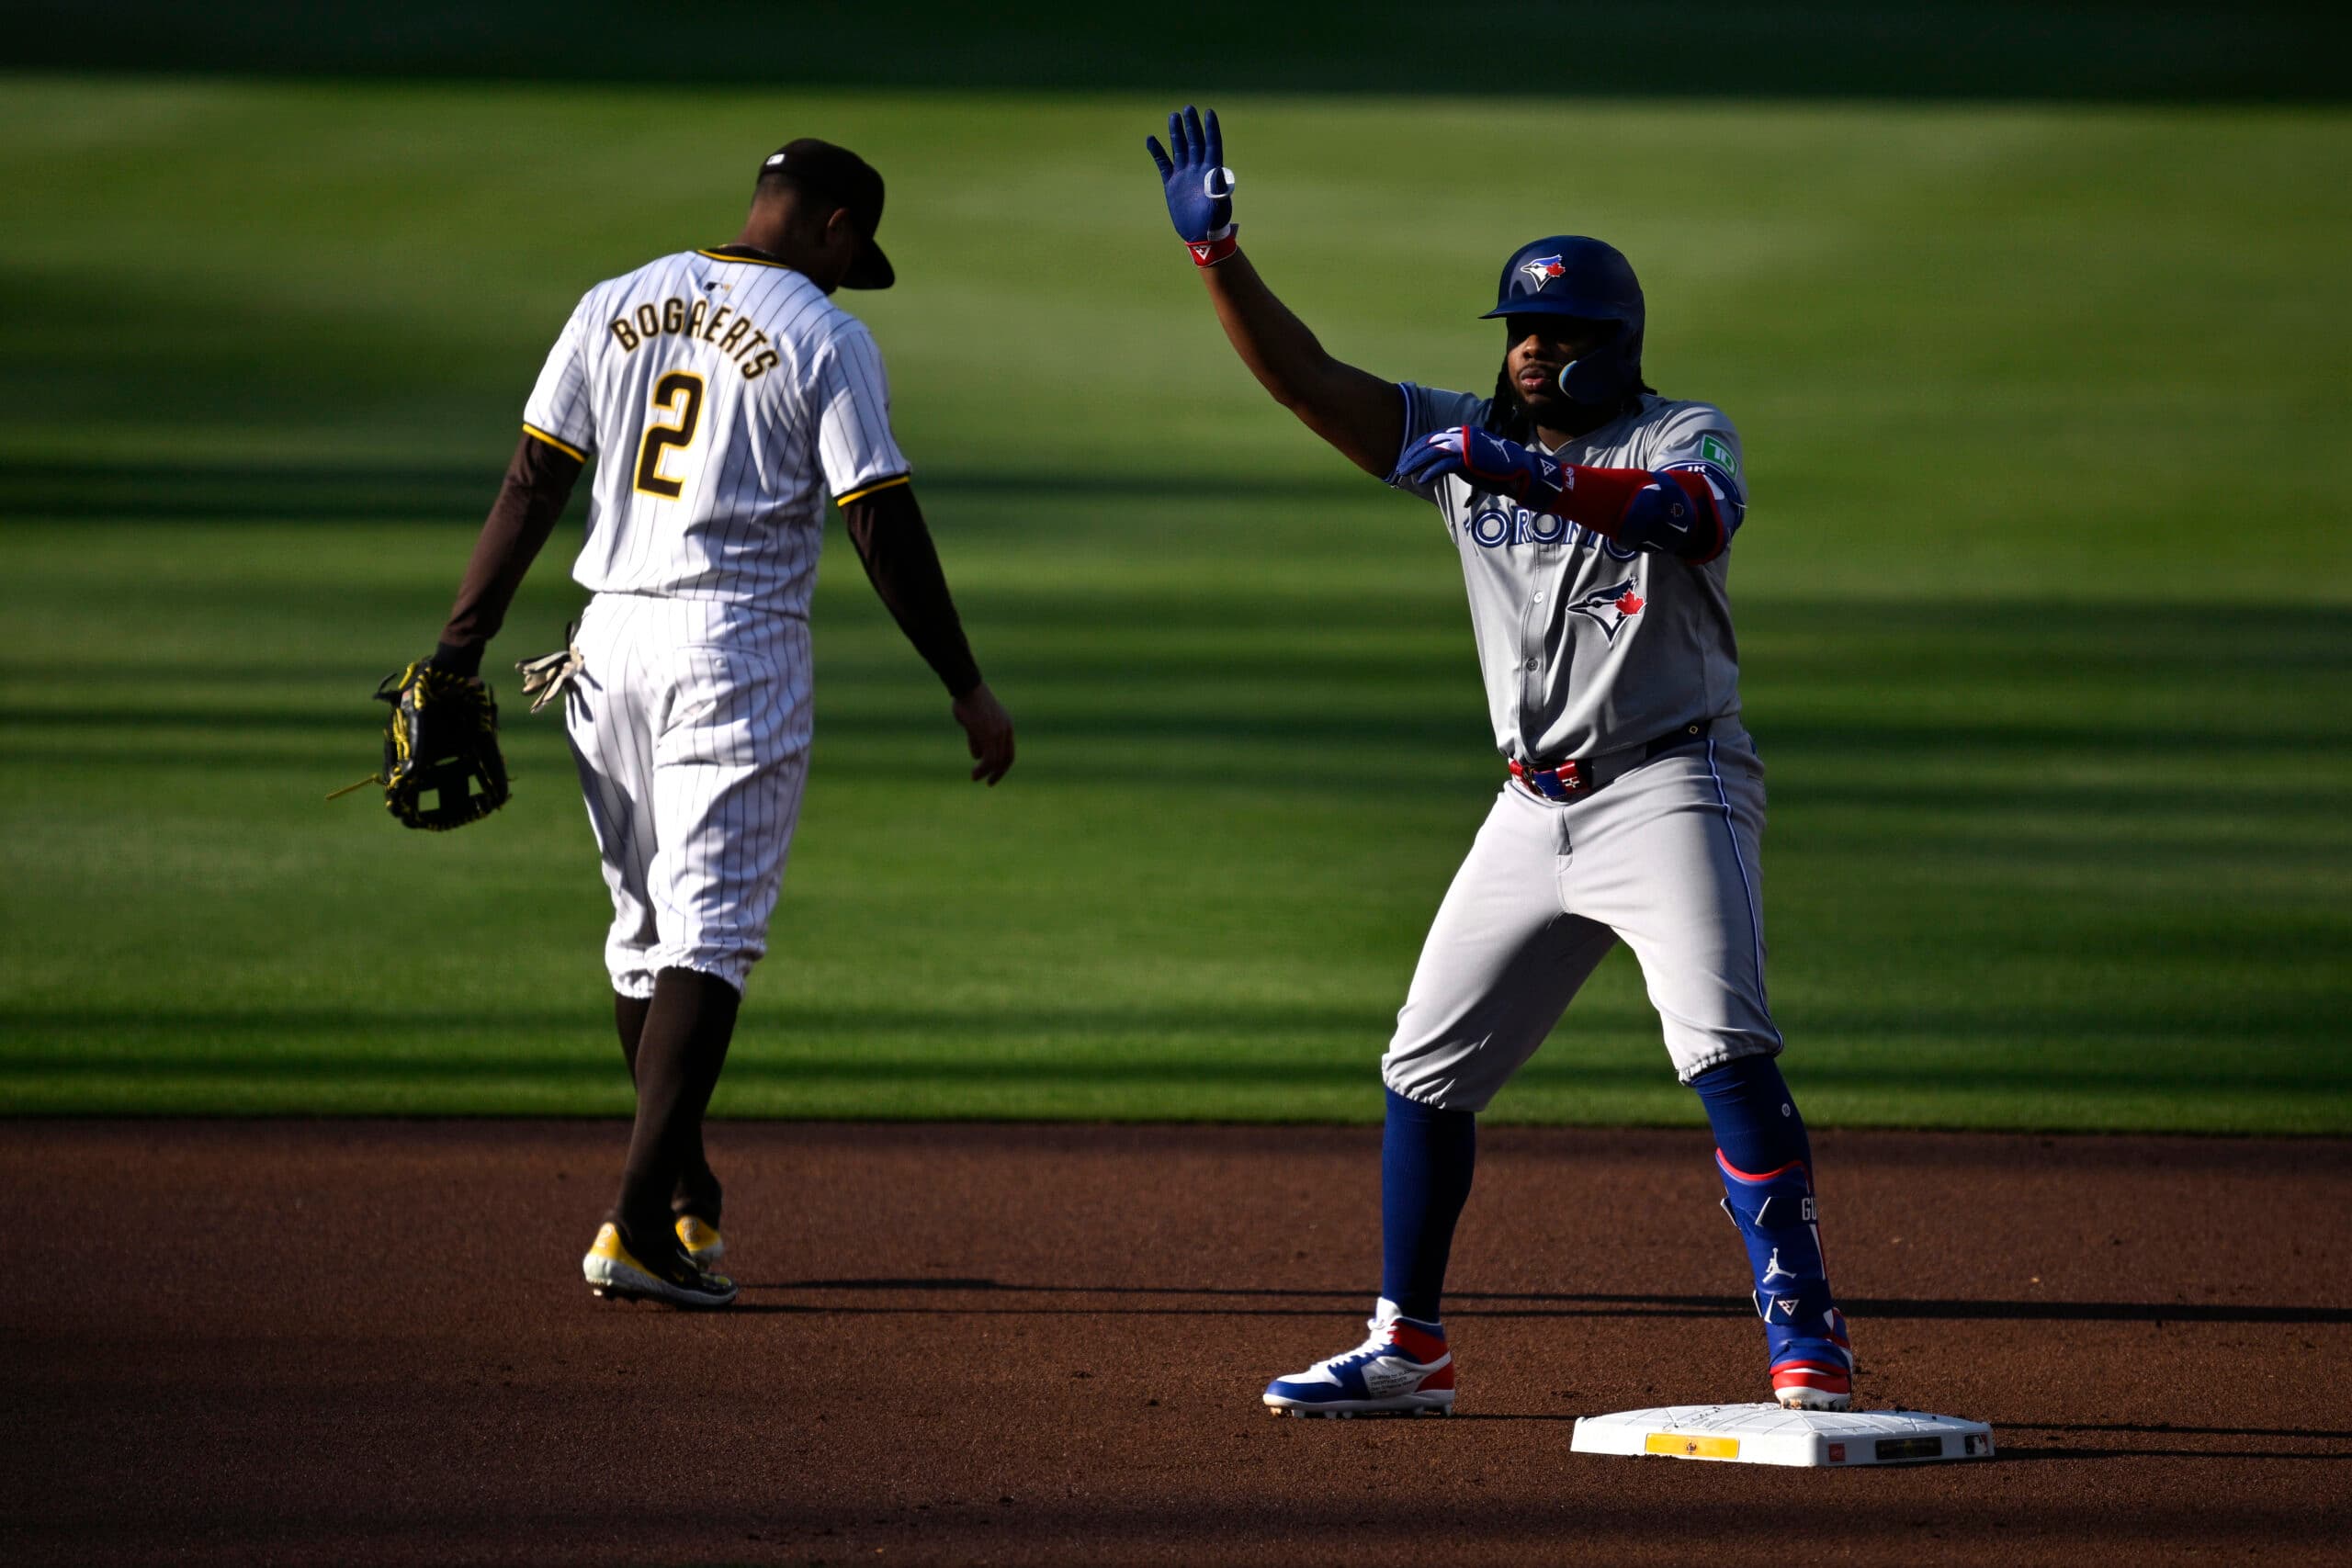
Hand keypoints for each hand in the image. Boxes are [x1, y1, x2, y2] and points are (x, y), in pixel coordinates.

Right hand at [951, 681, 1015, 785]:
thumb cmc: (968, 701)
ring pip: (996, 761)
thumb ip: (977, 739)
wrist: (967, 687)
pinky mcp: (989, 734)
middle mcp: (1006, 730)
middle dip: (998, 772)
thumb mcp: (974, 723)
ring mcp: (998, 732)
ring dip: (986, 772)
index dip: (1003, 766)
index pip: (1009, 752)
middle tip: (988, 782)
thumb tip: (977, 756)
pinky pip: (989, 758)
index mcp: (1006, 726)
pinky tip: (975, 773)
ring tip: (975, 777)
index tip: (993, 774)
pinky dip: (983, 769)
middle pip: (1006, 759)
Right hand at [1145, 105, 1235, 242]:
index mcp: (1211, 172)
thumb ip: (1218, 190)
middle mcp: (1198, 169)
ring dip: (1177, 133)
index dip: (1211, 129)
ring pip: (1180, 148)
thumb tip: (1217, 174)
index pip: (1212, 145)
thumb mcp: (1219, 206)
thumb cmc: (1214, 222)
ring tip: (1173, 116)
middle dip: (1192, 125)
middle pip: (1195, 142)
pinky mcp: (1172, 183)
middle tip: (1188, 108)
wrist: (1200, 235)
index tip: (1209, 112)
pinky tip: (1151, 139)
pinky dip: (1158, 152)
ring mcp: (1184, 175)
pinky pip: (1163, 164)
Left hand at [1394, 426, 1567, 509]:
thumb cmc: (1498, 469)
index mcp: (1463, 434)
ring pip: (1433, 453)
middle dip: (1413, 455)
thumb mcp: (1473, 462)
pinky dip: (1430, 472)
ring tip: (1403, 472)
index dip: (1418, 448)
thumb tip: (1445, 466)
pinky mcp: (1468, 458)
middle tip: (1400, 466)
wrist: (1519, 470)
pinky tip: (1420, 479)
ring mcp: (1465, 446)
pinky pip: (1443, 465)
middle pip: (1430, 443)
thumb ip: (1458, 460)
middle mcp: (1462, 436)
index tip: (1407, 458)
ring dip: (1416, 463)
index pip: (1434, 438)